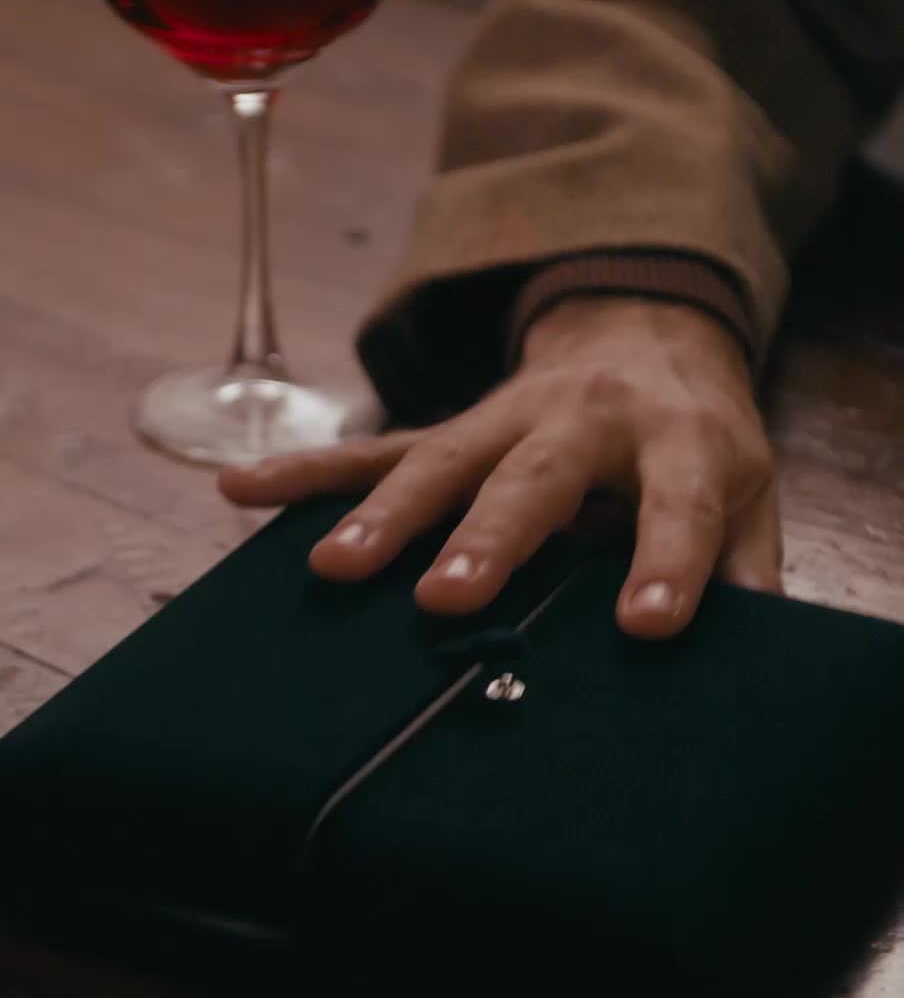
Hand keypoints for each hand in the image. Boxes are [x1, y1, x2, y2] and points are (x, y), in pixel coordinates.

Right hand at [219, 297, 782, 638]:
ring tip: (335, 569)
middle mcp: (584, 421)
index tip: (648, 625)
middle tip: (447, 597)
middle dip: (488, 537)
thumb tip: (757, 662)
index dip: (666, 562)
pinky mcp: (449, 431)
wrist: (647, 335)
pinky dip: (306, 473)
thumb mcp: (749, 496)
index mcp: (678, 441)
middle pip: (533, 478)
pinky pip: (372, 451)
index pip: (676, 505)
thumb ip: (744, 570)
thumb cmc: (699, 445)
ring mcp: (504, 422)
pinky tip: (241, 491)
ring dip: (383, 514)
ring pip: (438, 464)